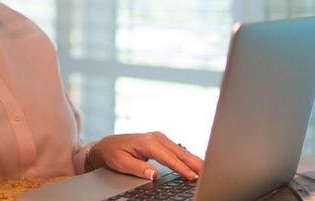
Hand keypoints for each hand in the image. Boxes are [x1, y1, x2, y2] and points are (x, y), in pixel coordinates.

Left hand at [87, 132, 202, 180]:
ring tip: (205, 169)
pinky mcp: (161, 141)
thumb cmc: (113, 153)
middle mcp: (156, 137)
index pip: (168, 158)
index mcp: (147, 142)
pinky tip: (194, 164)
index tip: (191, 176)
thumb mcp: (121, 163)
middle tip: (206, 172)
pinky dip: (187, 157)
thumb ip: (138, 168)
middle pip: (179, 152)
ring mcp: (159, 138)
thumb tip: (153, 174)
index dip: (181, 168)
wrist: (108, 145)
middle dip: (193, 163)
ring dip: (193, 160)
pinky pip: (177, 150)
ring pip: (180, 150)